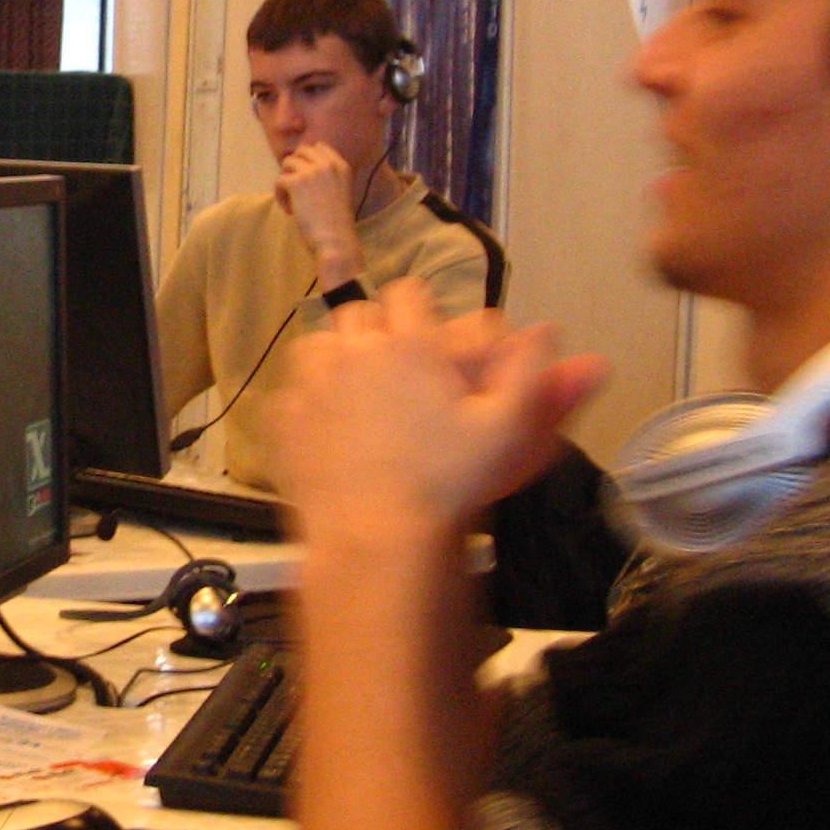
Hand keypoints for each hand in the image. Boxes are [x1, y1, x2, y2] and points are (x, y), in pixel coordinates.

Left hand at [267, 278, 606, 537]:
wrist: (377, 537)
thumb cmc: (449, 483)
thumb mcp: (505, 429)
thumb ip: (528, 373)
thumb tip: (547, 330)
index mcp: (406, 344)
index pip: (408, 292)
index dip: (419, 310)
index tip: (428, 338)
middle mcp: (352, 352)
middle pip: (359, 314)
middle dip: (377, 332)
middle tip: (396, 369)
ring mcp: (310, 383)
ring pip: (317, 344)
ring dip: (336, 357)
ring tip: (357, 392)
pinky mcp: (282, 419)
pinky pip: (289, 392)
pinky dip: (305, 402)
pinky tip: (326, 427)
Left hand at [276, 142, 363, 289]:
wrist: (335, 240)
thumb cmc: (337, 224)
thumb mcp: (339, 192)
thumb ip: (326, 177)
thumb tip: (301, 169)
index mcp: (341, 166)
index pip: (319, 146)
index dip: (307, 160)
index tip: (306, 178)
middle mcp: (327, 164)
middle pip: (301, 151)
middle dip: (295, 168)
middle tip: (296, 190)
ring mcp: (311, 171)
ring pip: (287, 163)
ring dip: (286, 181)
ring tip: (293, 202)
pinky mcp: (296, 182)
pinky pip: (279, 180)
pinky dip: (280, 196)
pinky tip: (289, 210)